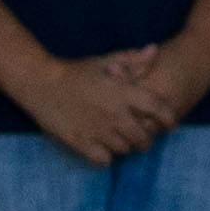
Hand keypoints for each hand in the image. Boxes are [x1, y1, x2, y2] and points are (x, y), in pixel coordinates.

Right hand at [24, 50, 177, 168]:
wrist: (40, 82)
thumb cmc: (76, 71)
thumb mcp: (105, 61)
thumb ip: (132, 60)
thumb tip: (155, 50)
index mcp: (123, 93)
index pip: (159, 110)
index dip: (169, 119)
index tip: (169, 125)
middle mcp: (114, 114)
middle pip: (144, 138)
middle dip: (145, 138)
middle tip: (140, 136)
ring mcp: (98, 131)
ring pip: (125, 150)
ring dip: (125, 146)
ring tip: (118, 139)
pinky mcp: (80, 143)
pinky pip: (104, 160)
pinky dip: (105, 157)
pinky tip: (101, 147)